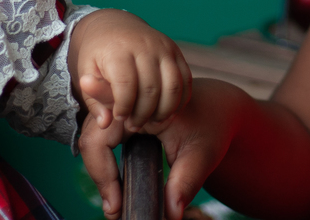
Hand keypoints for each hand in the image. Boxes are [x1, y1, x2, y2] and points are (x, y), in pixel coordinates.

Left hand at [68, 9, 191, 131]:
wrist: (115, 26)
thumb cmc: (98, 53)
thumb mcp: (86, 72)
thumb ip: (94, 99)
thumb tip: (106, 123)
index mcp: (118, 50)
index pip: (126, 85)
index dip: (124, 107)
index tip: (119, 117)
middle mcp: (144, 46)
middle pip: (151, 89)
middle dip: (143, 114)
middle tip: (134, 124)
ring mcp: (163, 47)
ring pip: (173, 86)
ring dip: (164, 111)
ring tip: (151, 121)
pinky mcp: (175, 51)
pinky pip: (185, 80)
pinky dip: (180, 100)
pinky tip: (166, 111)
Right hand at [79, 79, 243, 219]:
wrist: (218, 110)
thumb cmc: (211, 125)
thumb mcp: (202, 154)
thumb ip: (185, 183)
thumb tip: (170, 214)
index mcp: (140, 102)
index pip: (100, 137)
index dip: (102, 173)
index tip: (115, 204)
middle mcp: (125, 101)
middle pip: (92, 138)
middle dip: (99, 175)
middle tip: (114, 209)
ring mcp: (122, 108)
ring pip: (94, 140)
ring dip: (101, 171)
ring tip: (116, 202)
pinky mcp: (123, 119)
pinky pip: (103, 141)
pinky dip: (106, 165)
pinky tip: (117, 188)